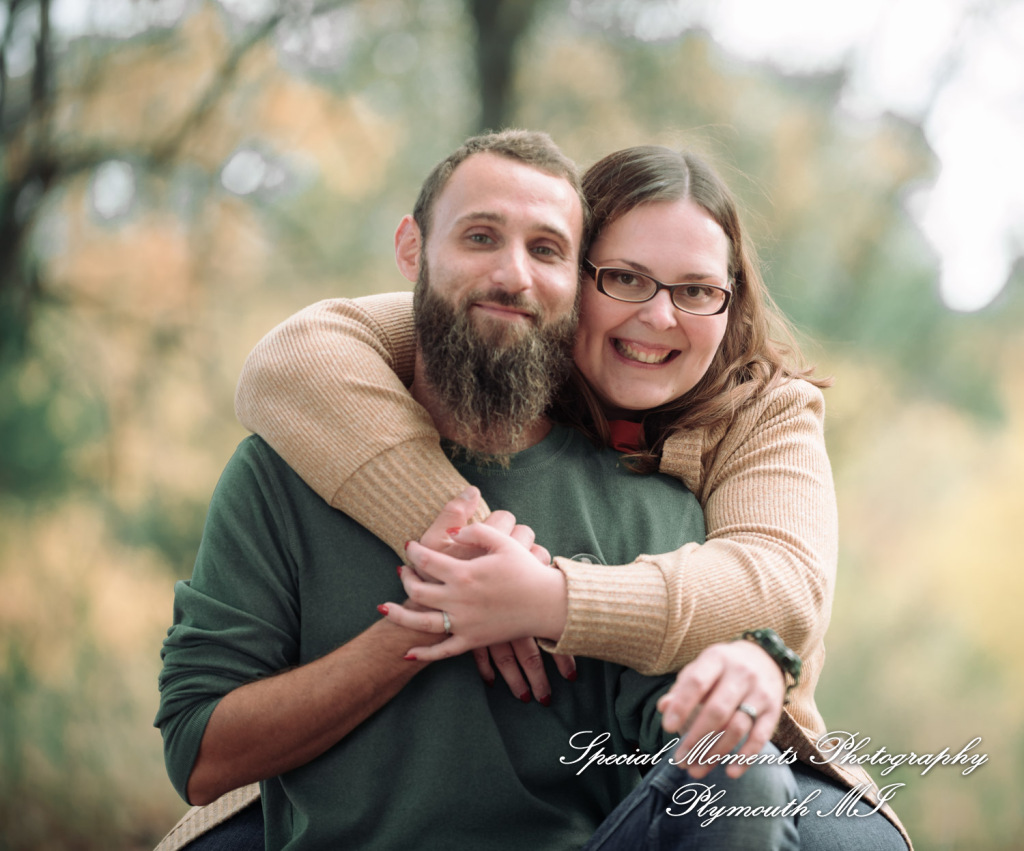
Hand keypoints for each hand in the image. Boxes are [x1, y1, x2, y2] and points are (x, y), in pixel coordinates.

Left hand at [393, 523, 566, 650]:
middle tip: (402, 570)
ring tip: (383, 609)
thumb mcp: (504, 543)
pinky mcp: (472, 641)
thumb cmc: (526, 571)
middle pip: (418, 589)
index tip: (409, 545)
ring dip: (399, 615)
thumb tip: (452, 533)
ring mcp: (463, 623)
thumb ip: (475, 532)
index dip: (413, 551)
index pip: (427, 560)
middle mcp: (459, 599)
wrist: (547, 604)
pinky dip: (423, 654)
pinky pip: (442, 651)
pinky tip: (407, 653)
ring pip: (421, 622)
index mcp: (464, 573)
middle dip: (405, 578)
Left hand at [657, 640, 784, 779]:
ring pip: (737, 728)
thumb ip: (682, 688)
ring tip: (696, 770)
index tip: (667, 728)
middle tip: (680, 759)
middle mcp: (740, 674)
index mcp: (717, 659)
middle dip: (696, 738)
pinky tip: (730, 772)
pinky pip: (760, 737)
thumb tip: (663, 708)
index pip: (697, 682)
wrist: (765, 658)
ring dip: (715, 753)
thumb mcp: (702, 668)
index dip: (681, 706)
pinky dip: (745, 757)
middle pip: (717, 710)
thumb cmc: (722, 668)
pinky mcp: (773, 711)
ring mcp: (759, 693)